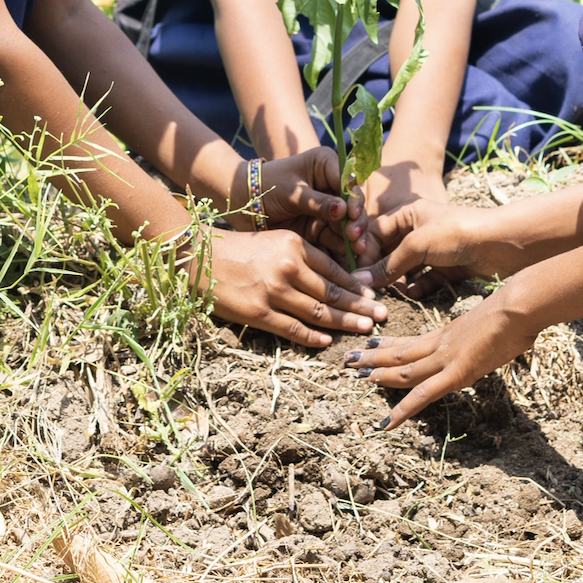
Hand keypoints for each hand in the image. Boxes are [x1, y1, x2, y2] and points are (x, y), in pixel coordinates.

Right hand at [204, 229, 387, 348]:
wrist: (200, 258)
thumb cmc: (240, 249)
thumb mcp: (276, 241)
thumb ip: (303, 256)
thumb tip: (335, 278)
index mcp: (295, 245)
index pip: (335, 269)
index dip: (357, 286)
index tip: (374, 296)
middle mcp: (288, 267)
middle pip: (333, 292)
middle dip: (361, 306)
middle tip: (383, 316)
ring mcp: (274, 292)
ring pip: (318, 312)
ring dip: (344, 323)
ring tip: (365, 329)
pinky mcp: (259, 313)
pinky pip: (293, 329)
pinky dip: (312, 337)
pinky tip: (328, 342)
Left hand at [259, 146, 379, 266]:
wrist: (243, 203)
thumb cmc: (266, 186)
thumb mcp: (292, 192)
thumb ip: (318, 202)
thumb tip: (344, 211)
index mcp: (327, 165)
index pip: (347, 181)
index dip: (353, 199)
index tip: (352, 214)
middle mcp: (331, 186)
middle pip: (351, 205)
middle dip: (355, 221)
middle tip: (355, 237)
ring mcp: (328, 209)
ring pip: (347, 224)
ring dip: (353, 237)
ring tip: (358, 251)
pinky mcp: (321, 228)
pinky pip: (335, 238)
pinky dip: (343, 248)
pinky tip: (350, 257)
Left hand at [344, 286, 539, 426]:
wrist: (519, 306)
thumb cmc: (517, 309)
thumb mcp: (496, 320)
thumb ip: (487, 332)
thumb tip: (494, 338)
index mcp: (451, 332)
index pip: (414, 340)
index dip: (391, 343)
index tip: (372, 343)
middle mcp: (442, 344)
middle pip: (401, 352)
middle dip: (373, 356)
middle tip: (348, 359)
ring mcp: (446, 358)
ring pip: (403, 369)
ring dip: (378, 374)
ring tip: (355, 377)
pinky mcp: (455, 373)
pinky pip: (423, 395)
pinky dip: (402, 410)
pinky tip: (387, 423)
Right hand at [357, 159, 458, 295]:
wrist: (500, 244)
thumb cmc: (456, 233)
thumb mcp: (417, 245)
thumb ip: (389, 263)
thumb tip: (362, 279)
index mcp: (408, 214)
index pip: (375, 232)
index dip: (364, 251)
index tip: (358, 271)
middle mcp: (419, 230)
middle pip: (389, 252)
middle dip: (380, 270)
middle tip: (371, 289)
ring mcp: (433, 250)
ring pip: (406, 269)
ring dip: (398, 281)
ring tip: (394, 293)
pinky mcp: (446, 267)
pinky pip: (424, 280)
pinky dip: (418, 287)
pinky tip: (414, 293)